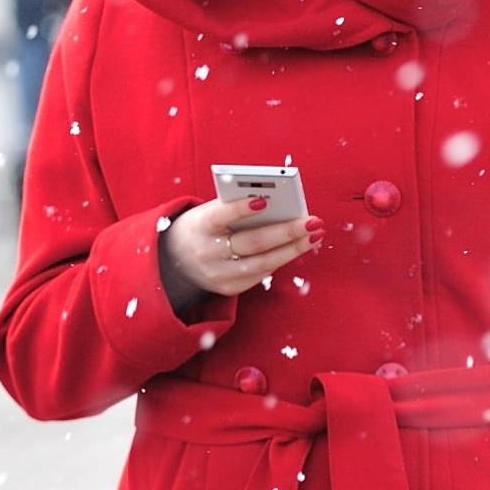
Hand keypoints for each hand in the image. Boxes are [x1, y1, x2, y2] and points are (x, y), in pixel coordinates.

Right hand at [158, 198, 321, 312]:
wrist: (175, 260)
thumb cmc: (203, 226)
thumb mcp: (209, 212)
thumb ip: (235, 207)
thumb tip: (276, 203)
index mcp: (200, 227)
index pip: (220, 216)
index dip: (240, 209)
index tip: (264, 200)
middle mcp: (208, 252)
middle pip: (251, 243)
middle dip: (285, 232)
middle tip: (313, 221)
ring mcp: (218, 274)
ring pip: (261, 263)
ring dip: (292, 249)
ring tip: (314, 236)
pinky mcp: (228, 289)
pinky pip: (260, 274)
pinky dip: (281, 259)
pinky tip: (299, 247)